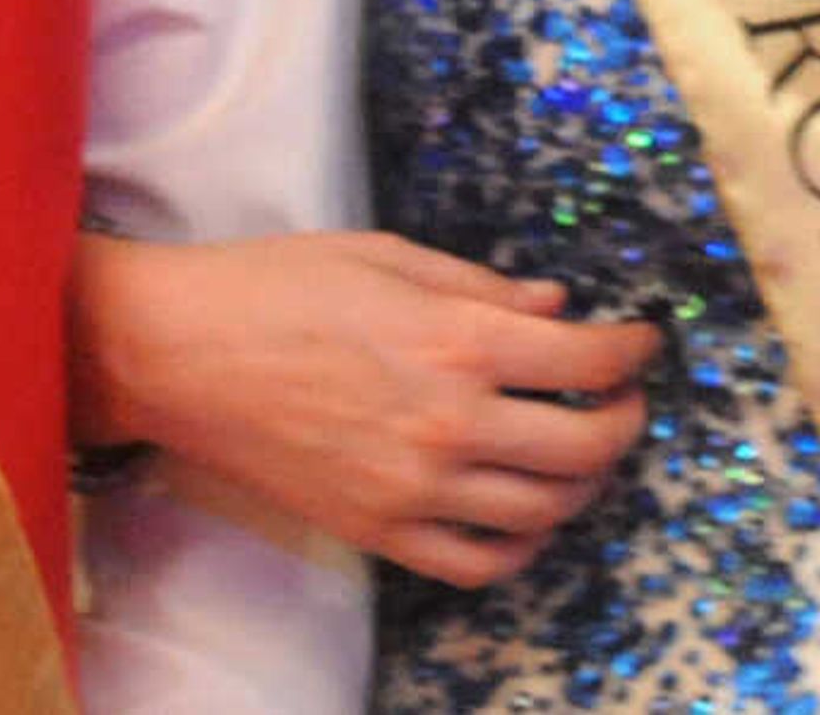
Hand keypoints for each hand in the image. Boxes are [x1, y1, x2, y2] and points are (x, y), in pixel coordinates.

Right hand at [70, 229, 657, 586]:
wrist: (177, 353)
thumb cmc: (272, 284)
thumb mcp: (382, 255)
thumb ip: (477, 285)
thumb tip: (554, 306)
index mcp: (456, 342)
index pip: (587, 359)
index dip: (632, 350)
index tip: (641, 341)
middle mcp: (450, 423)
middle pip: (586, 446)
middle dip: (623, 420)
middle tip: (621, 400)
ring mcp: (416, 488)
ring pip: (544, 510)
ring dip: (582, 482)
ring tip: (579, 452)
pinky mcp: (380, 530)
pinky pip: (480, 563)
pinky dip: (521, 547)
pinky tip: (525, 516)